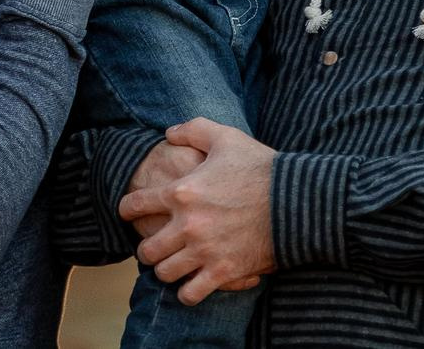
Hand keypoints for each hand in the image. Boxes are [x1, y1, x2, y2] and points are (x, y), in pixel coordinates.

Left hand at [119, 119, 276, 304]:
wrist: (297, 200)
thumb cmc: (261, 167)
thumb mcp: (226, 137)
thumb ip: (193, 129)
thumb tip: (169, 133)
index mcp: (182, 192)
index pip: (136, 206)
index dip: (127, 210)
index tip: (129, 213)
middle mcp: (187, 225)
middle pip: (147, 250)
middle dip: (146, 249)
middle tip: (154, 246)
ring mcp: (204, 251)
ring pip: (164, 274)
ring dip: (166, 270)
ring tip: (174, 265)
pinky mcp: (223, 272)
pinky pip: (191, 294)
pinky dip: (188, 292)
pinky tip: (192, 283)